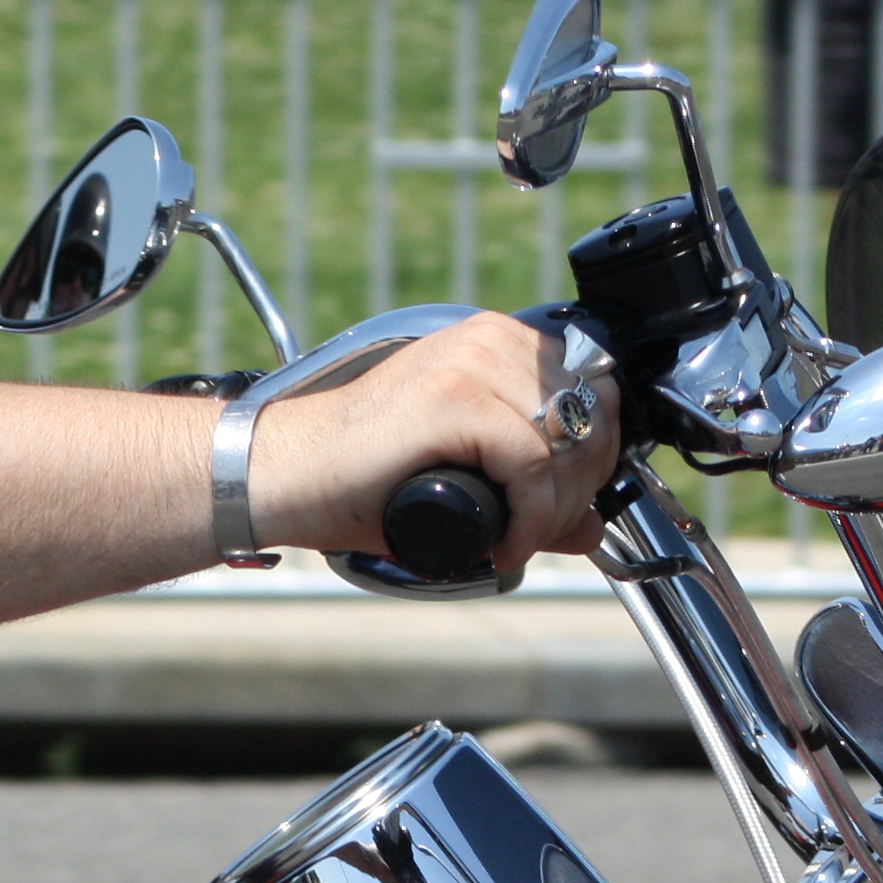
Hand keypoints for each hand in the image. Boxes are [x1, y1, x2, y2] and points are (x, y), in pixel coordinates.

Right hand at [249, 312, 623, 569]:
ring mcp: (469, 363)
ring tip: (519, 539)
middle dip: (582, 487)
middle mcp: (487, 339)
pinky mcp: (452, 398)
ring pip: (567, 441)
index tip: (568, 506)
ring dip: (556, 508)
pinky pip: (531, 463)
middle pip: (591, 414)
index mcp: (494, 342)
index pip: (596, 388)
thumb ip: (531, 495)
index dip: (597, 455)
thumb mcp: (465, 481)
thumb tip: (591, 526)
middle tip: (541, 532)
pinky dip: (529, 516)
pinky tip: (503, 543)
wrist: (285, 476)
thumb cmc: (360, 478)